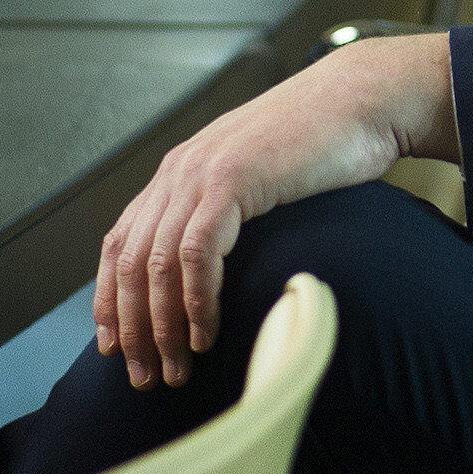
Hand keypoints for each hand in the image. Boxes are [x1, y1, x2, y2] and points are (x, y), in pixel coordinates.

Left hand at [94, 32, 457, 388]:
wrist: (362, 97)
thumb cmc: (323, 141)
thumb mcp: (258, 175)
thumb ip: (227, 208)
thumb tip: (214, 263)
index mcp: (181, 169)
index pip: (120, 241)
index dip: (109, 298)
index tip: (114, 346)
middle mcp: (180, 170)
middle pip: (130, 261)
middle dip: (133, 327)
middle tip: (145, 375)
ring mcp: (203, 172)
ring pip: (157, 263)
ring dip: (163, 326)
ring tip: (178, 367)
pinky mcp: (234, 179)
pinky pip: (198, 252)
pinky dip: (197, 300)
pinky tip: (206, 332)